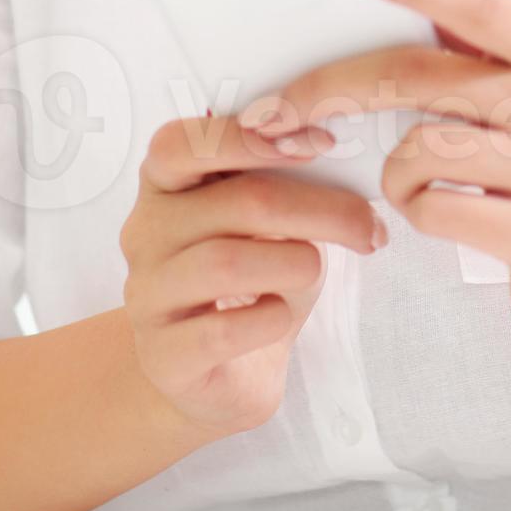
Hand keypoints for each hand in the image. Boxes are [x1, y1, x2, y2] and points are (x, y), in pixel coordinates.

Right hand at [119, 112, 383, 435]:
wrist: (217, 371)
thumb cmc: (248, 280)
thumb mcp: (264, 220)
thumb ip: (281, 182)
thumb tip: (345, 162)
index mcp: (164, 184)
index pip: (183, 143)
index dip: (251, 139)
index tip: (322, 145)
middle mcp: (145, 233)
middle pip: (235, 201)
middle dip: (317, 209)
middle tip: (365, 225)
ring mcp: (148, 295)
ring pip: (226, 263)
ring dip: (294, 263)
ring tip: (314, 269)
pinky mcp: (164, 355)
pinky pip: (223, 330)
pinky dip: (271, 318)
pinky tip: (281, 315)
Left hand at [236, 0, 510, 357]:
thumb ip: (468, 60)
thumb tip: (371, 11)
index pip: (473, 4)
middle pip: (418, 76)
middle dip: (333, 89)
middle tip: (280, 110)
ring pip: (419, 148)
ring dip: (395, 172)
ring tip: (417, 185)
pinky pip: (434, 207)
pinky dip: (416, 212)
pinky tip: (441, 215)